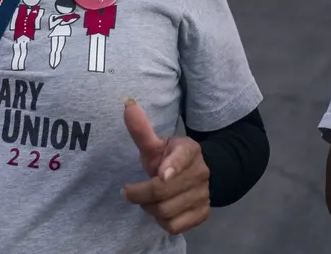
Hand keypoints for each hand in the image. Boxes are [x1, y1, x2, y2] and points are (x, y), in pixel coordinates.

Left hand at [121, 98, 210, 234]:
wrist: (199, 174)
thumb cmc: (169, 158)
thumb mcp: (157, 144)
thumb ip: (142, 129)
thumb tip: (127, 104)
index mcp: (190, 150)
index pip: (182, 158)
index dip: (172, 167)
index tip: (161, 174)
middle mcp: (200, 173)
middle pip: (163, 191)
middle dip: (140, 194)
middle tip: (129, 191)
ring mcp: (203, 195)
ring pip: (166, 211)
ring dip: (149, 209)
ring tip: (146, 200)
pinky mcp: (202, 214)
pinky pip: (174, 226)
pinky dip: (161, 222)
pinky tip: (159, 211)